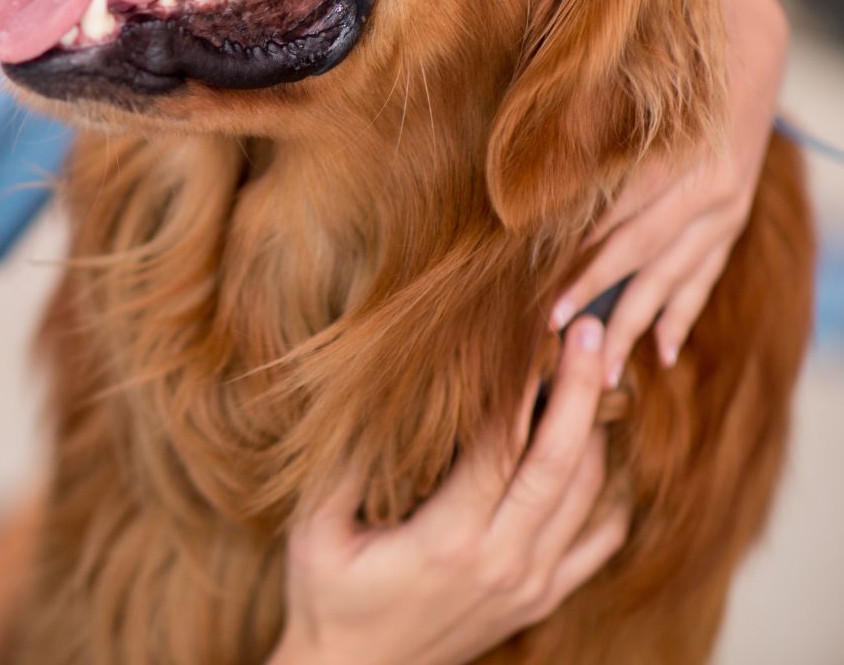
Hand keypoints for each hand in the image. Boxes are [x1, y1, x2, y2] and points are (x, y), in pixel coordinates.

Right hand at [271, 318, 628, 664]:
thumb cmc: (329, 598)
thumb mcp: (315, 528)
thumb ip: (343, 462)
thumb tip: (370, 388)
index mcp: (449, 540)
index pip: (502, 443)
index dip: (522, 380)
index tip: (532, 326)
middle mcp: (502, 562)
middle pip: (562, 461)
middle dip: (580, 388)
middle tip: (592, 330)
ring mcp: (529, 585)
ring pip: (586, 494)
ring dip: (595, 428)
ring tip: (595, 370)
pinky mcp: (540, 599)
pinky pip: (598, 541)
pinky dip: (609, 491)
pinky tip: (601, 450)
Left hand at [550, 0, 787, 386]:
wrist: (750, 38)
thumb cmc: (672, 54)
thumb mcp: (629, 80)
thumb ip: (588, 124)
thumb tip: (531, 169)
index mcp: (677, 158)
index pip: (620, 227)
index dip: (581, 268)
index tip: (541, 304)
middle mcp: (709, 189)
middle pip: (646, 259)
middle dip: (600, 303)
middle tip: (560, 345)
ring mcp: (727, 206)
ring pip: (679, 276)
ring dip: (639, 323)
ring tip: (608, 372)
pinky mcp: (734, 214)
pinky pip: (708, 272)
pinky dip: (684, 310)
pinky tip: (665, 349)